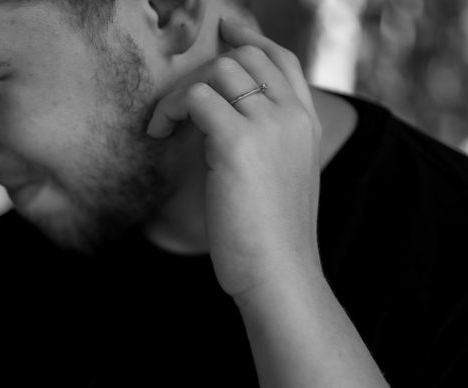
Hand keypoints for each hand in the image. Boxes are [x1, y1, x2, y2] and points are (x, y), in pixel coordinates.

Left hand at [148, 18, 322, 300]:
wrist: (280, 273)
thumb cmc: (271, 241)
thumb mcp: (279, 183)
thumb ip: (266, 147)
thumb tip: (224, 129)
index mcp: (307, 124)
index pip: (281, 60)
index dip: (248, 40)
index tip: (222, 33)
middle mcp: (292, 116)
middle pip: (247, 56)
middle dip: (204, 70)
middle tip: (177, 105)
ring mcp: (268, 125)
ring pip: (220, 71)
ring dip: (182, 92)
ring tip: (166, 125)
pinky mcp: (238, 142)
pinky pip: (196, 98)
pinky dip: (171, 109)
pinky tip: (160, 134)